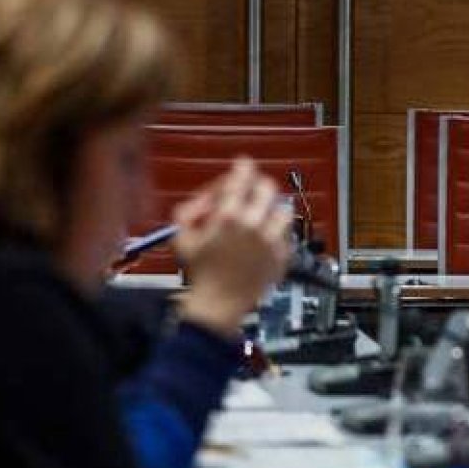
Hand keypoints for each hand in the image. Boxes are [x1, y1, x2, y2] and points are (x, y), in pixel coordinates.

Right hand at [173, 158, 292, 334]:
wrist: (218, 304)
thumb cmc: (200, 272)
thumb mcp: (181, 235)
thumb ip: (190, 207)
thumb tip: (209, 195)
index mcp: (228, 216)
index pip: (242, 177)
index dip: (242, 166)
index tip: (243, 163)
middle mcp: (254, 225)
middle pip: (267, 187)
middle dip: (258, 184)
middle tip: (251, 190)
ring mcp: (272, 240)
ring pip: (283, 208)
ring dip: (270, 208)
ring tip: (259, 217)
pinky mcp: (283, 255)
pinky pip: (287, 233)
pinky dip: (277, 231)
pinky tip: (263, 238)